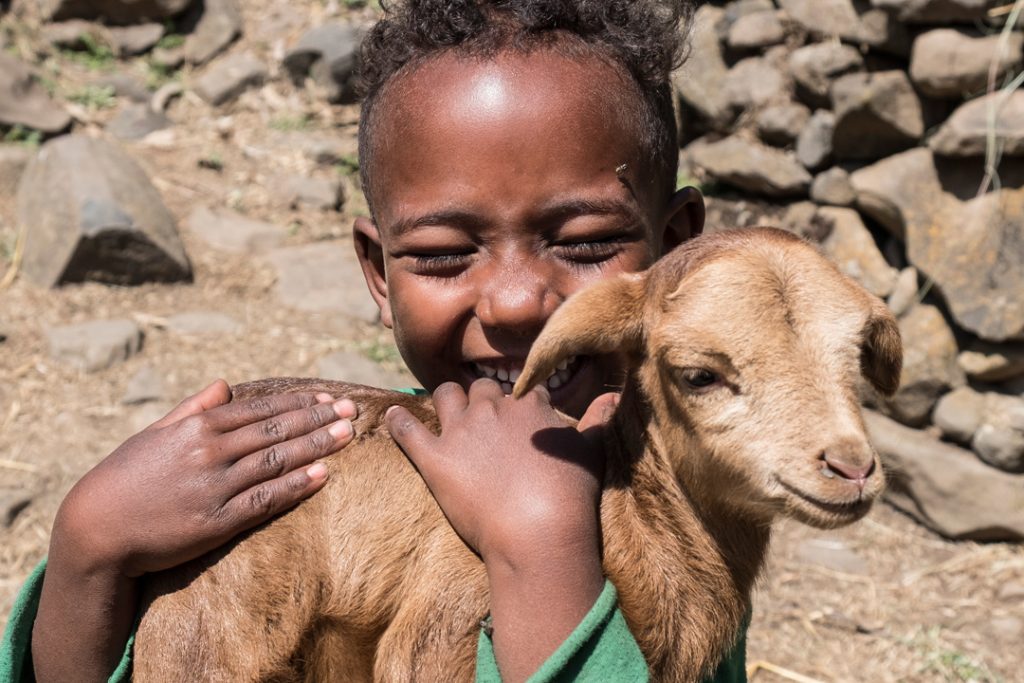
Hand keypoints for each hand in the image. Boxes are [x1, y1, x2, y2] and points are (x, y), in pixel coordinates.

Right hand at [54, 378, 356, 577]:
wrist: (96, 528)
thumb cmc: (125, 477)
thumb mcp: (155, 433)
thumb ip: (193, 407)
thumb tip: (224, 385)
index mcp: (197, 427)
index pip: (259, 409)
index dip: (297, 402)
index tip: (328, 396)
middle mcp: (209, 452)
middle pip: (275, 430)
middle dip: (317, 418)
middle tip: (352, 410)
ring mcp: (214, 487)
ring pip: (276, 460)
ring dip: (316, 446)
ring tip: (348, 434)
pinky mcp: (216, 522)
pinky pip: (265, 500)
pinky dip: (296, 486)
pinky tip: (323, 475)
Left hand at [385, 380, 617, 681]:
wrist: (538, 531)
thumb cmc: (571, 494)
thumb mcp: (592, 450)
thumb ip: (599, 419)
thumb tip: (615, 398)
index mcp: (529, 404)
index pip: (521, 389)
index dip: (520, 401)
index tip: (520, 414)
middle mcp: (493, 408)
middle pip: (482, 388)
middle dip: (483, 400)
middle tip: (484, 421)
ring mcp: (460, 431)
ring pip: (445, 394)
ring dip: (445, 400)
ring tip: (443, 411)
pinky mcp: (433, 458)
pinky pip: (407, 428)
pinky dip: (397, 421)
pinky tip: (392, 416)